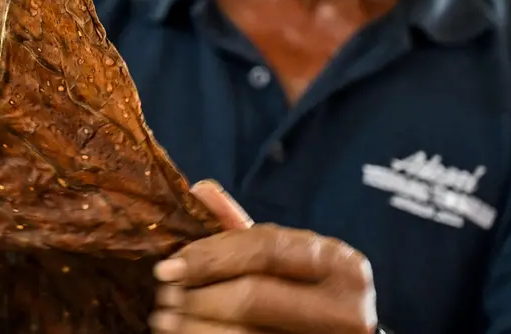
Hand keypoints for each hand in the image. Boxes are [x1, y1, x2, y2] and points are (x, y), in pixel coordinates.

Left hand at [150, 181, 377, 333]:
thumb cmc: (308, 293)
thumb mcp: (287, 257)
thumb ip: (244, 228)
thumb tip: (199, 190)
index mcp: (341, 265)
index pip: (265, 249)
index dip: (211, 256)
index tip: (170, 265)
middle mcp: (345, 308)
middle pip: (253, 296)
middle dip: (199, 295)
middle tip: (165, 296)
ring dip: (194, 326)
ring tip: (166, 320)